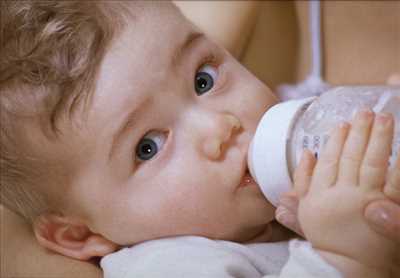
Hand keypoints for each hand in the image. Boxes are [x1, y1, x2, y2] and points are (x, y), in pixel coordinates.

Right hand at [293, 110, 398, 272]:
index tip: (342, 123)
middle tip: (366, 110)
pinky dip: (399, 165)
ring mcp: (366, 201)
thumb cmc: (328, 234)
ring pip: (373, 164)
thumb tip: (304, 153)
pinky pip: (394, 184)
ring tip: (384, 118)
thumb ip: (302, 181)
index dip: (336, 140)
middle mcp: (342, 194)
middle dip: (360, 132)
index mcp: (321, 194)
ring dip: (379, 139)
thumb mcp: (305, 209)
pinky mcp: (385, 209)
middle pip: (352, 157)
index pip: (329, 160)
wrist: (348, 262)